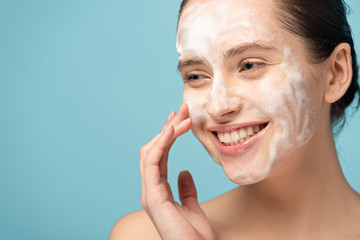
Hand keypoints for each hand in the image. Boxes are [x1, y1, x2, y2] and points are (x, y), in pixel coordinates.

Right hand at [140, 103, 214, 239]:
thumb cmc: (194, 237)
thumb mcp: (192, 208)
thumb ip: (186, 190)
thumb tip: (185, 172)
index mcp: (157, 191)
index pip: (159, 156)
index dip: (168, 136)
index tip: (179, 119)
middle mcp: (150, 190)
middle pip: (153, 150)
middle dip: (167, 128)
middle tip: (181, 110)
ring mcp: (148, 193)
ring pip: (150, 152)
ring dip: (166, 131)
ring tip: (181, 115)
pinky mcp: (151, 197)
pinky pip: (152, 163)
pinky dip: (161, 144)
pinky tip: (172, 130)